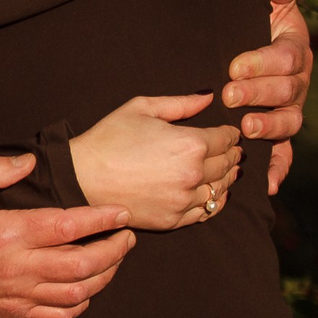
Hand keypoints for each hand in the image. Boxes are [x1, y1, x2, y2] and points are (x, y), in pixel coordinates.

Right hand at [0, 153, 134, 317]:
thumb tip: (30, 162)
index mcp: (9, 233)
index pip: (69, 227)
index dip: (102, 219)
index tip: (123, 213)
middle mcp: (19, 267)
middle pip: (83, 264)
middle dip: (114, 250)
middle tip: (128, 236)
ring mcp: (18, 295)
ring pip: (77, 293)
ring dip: (104, 277)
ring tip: (115, 260)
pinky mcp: (13, 314)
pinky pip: (58, 316)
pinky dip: (80, 304)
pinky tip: (87, 290)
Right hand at [67, 93, 240, 231]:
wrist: (83, 176)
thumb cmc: (109, 139)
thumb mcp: (142, 108)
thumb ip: (181, 103)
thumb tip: (208, 97)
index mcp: (190, 143)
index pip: (226, 139)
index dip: (231, 134)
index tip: (231, 133)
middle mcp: (193, 173)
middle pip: (227, 164)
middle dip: (233, 155)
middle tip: (234, 151)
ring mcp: (184, 200)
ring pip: (220, 189)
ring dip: (227, 178)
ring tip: (228, 171)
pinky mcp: (174, 220)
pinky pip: (206, 212)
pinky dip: (214, 202)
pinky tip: (214, 194)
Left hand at [223, 0, 313, 193]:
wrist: (245, 47)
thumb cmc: (253, 21)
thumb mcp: (265, 1)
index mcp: (295, 51)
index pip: (286, 58)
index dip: (263, 62)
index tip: (234, 64)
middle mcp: (298, 84)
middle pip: (287, 92)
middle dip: (260, 94)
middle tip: (231, 95)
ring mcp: (290, 111)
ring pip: (288, 123)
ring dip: (269, 127)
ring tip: (246, 127)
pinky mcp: (279, 134)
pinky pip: (284, 154)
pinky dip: (278, 168)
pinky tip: (267, 183)